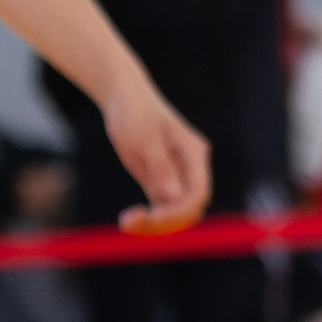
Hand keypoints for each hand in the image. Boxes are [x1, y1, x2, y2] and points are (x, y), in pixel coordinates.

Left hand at [99, 83, 211, 234]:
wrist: (124, 97)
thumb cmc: (134, 112)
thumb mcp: (143, 138)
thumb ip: (160, 167)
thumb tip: (174, 197)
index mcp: (194, 154)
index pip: (197, 193)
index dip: (178, 212)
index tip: (148, 218)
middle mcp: (190, 168)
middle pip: (189, 208)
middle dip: (164, 222)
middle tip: (129, 223)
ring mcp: (177, 176)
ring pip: (176, 212)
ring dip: (155, 225)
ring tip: (126, 222)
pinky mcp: (162, 181)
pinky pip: (163, 209)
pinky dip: (149, 219)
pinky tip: (130, 219)